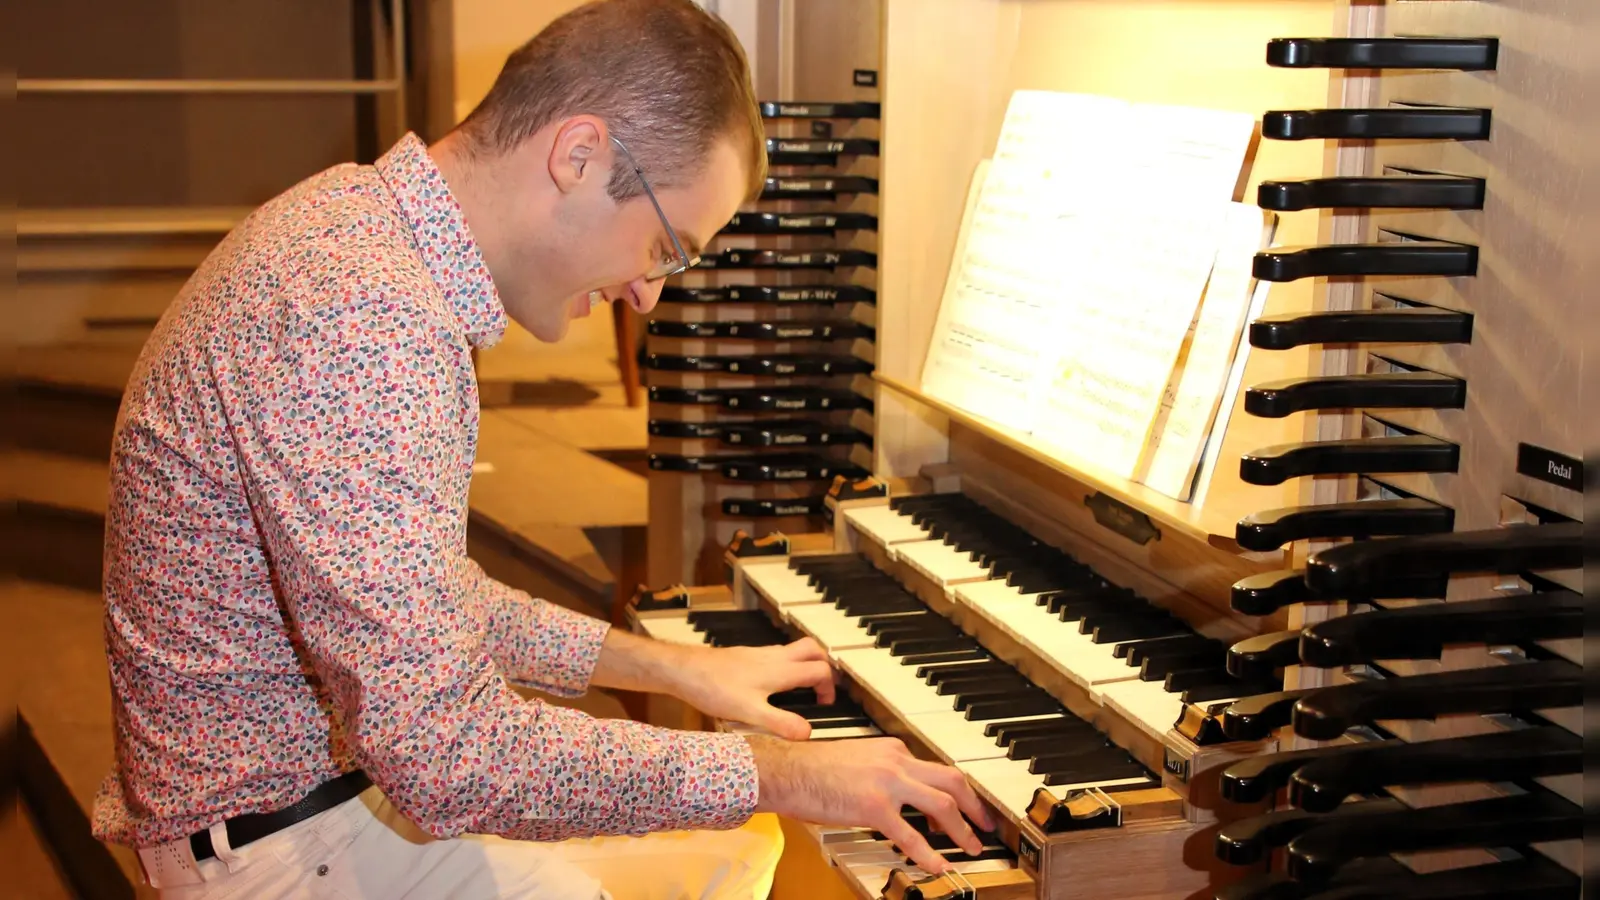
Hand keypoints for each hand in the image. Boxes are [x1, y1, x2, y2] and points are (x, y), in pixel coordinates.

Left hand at [671, 637, 836, 739]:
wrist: (685, 669)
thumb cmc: (716, 689)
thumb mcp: (750, 713)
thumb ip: (780, 723)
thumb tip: (808, 733)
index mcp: (781, 670)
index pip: (820, 670)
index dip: (829, 687)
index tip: (824, 705)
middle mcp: (774, 657)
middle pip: (812, 649)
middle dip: (823, 666)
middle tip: (820, 689)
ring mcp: (759, 653)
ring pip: (794, 650)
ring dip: (805, 663)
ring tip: (800, 688)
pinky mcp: (746, 655)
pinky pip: (776, 654)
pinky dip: (786, 664)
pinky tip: (771, 685)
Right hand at [744, 733, 996, 874]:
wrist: (784, 770)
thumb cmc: (810, 770)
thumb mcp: (855, 762)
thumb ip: (881, 775)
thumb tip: (898, 801)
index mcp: (892, 750)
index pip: (936, 769)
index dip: (957, 792)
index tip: (966, 809)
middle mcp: (895, 761)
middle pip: (952, 780)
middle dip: (976, 805)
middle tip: (987, 825)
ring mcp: (886, 783)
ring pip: (942, 804)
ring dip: (962, 829)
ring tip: (972, 848)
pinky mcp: (873, 806)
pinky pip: (910, 834)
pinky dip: (929, 852)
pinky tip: (938, 866)